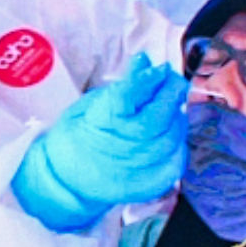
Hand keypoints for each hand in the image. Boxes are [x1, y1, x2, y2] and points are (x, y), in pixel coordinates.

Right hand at [11, 54, 187, 231]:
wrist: (66, 184)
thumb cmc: (75, 141)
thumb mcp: (88, 108)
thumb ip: (121, 86)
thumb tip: (144, 62)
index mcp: (100, 124)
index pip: (131, 95)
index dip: (149, 79)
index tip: (158, 69)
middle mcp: (123, 147)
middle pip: (160, 113)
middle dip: (170, 91)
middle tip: (168, 82)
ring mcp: (140, 167)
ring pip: (174, 132)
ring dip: (174, 115)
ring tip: (163, 110)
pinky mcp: (154, 181)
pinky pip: (178, 155)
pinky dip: (176, 140)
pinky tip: (164, 133)